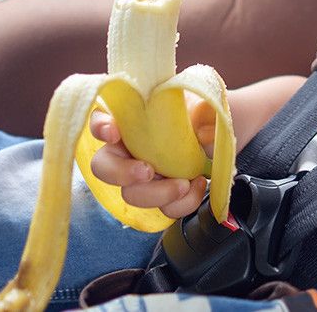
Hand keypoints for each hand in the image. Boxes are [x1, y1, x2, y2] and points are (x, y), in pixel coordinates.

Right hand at [88, 109, 206, 218]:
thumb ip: (205, 113)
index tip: (113, 132)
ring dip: (157, 194)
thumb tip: (201, 132)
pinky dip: (181, 204)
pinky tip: (196, 186)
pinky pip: (163, 209)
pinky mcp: (160, 195)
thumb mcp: (204, 106)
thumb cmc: (201, 116)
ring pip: (131, 194)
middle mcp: (127, 148)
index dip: (100, 127)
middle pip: (102, 166)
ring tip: (184, 184)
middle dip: (121, 173)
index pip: (100, 119)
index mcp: (130, 119)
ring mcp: (141, 175)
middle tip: (147, 171)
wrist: (216, 139)